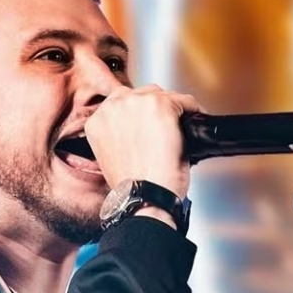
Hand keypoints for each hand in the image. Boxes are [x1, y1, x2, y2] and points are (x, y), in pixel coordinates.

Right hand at [84, 84, 198, 199]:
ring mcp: (136, 103)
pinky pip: (185, 101)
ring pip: (164, 96)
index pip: (122, 104)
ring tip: (181, 129)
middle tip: (169, 129)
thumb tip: (143, 129)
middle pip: (143, 95)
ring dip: (173, 110)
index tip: (152, 124)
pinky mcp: (161, 105)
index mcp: (97, 121)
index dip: (140, 115)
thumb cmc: (133, 187)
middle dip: (156, 110)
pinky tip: (195, 123)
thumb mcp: (112, 157)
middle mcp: (113, 106)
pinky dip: (193, 111)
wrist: (145, 197)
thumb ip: (119, 135)